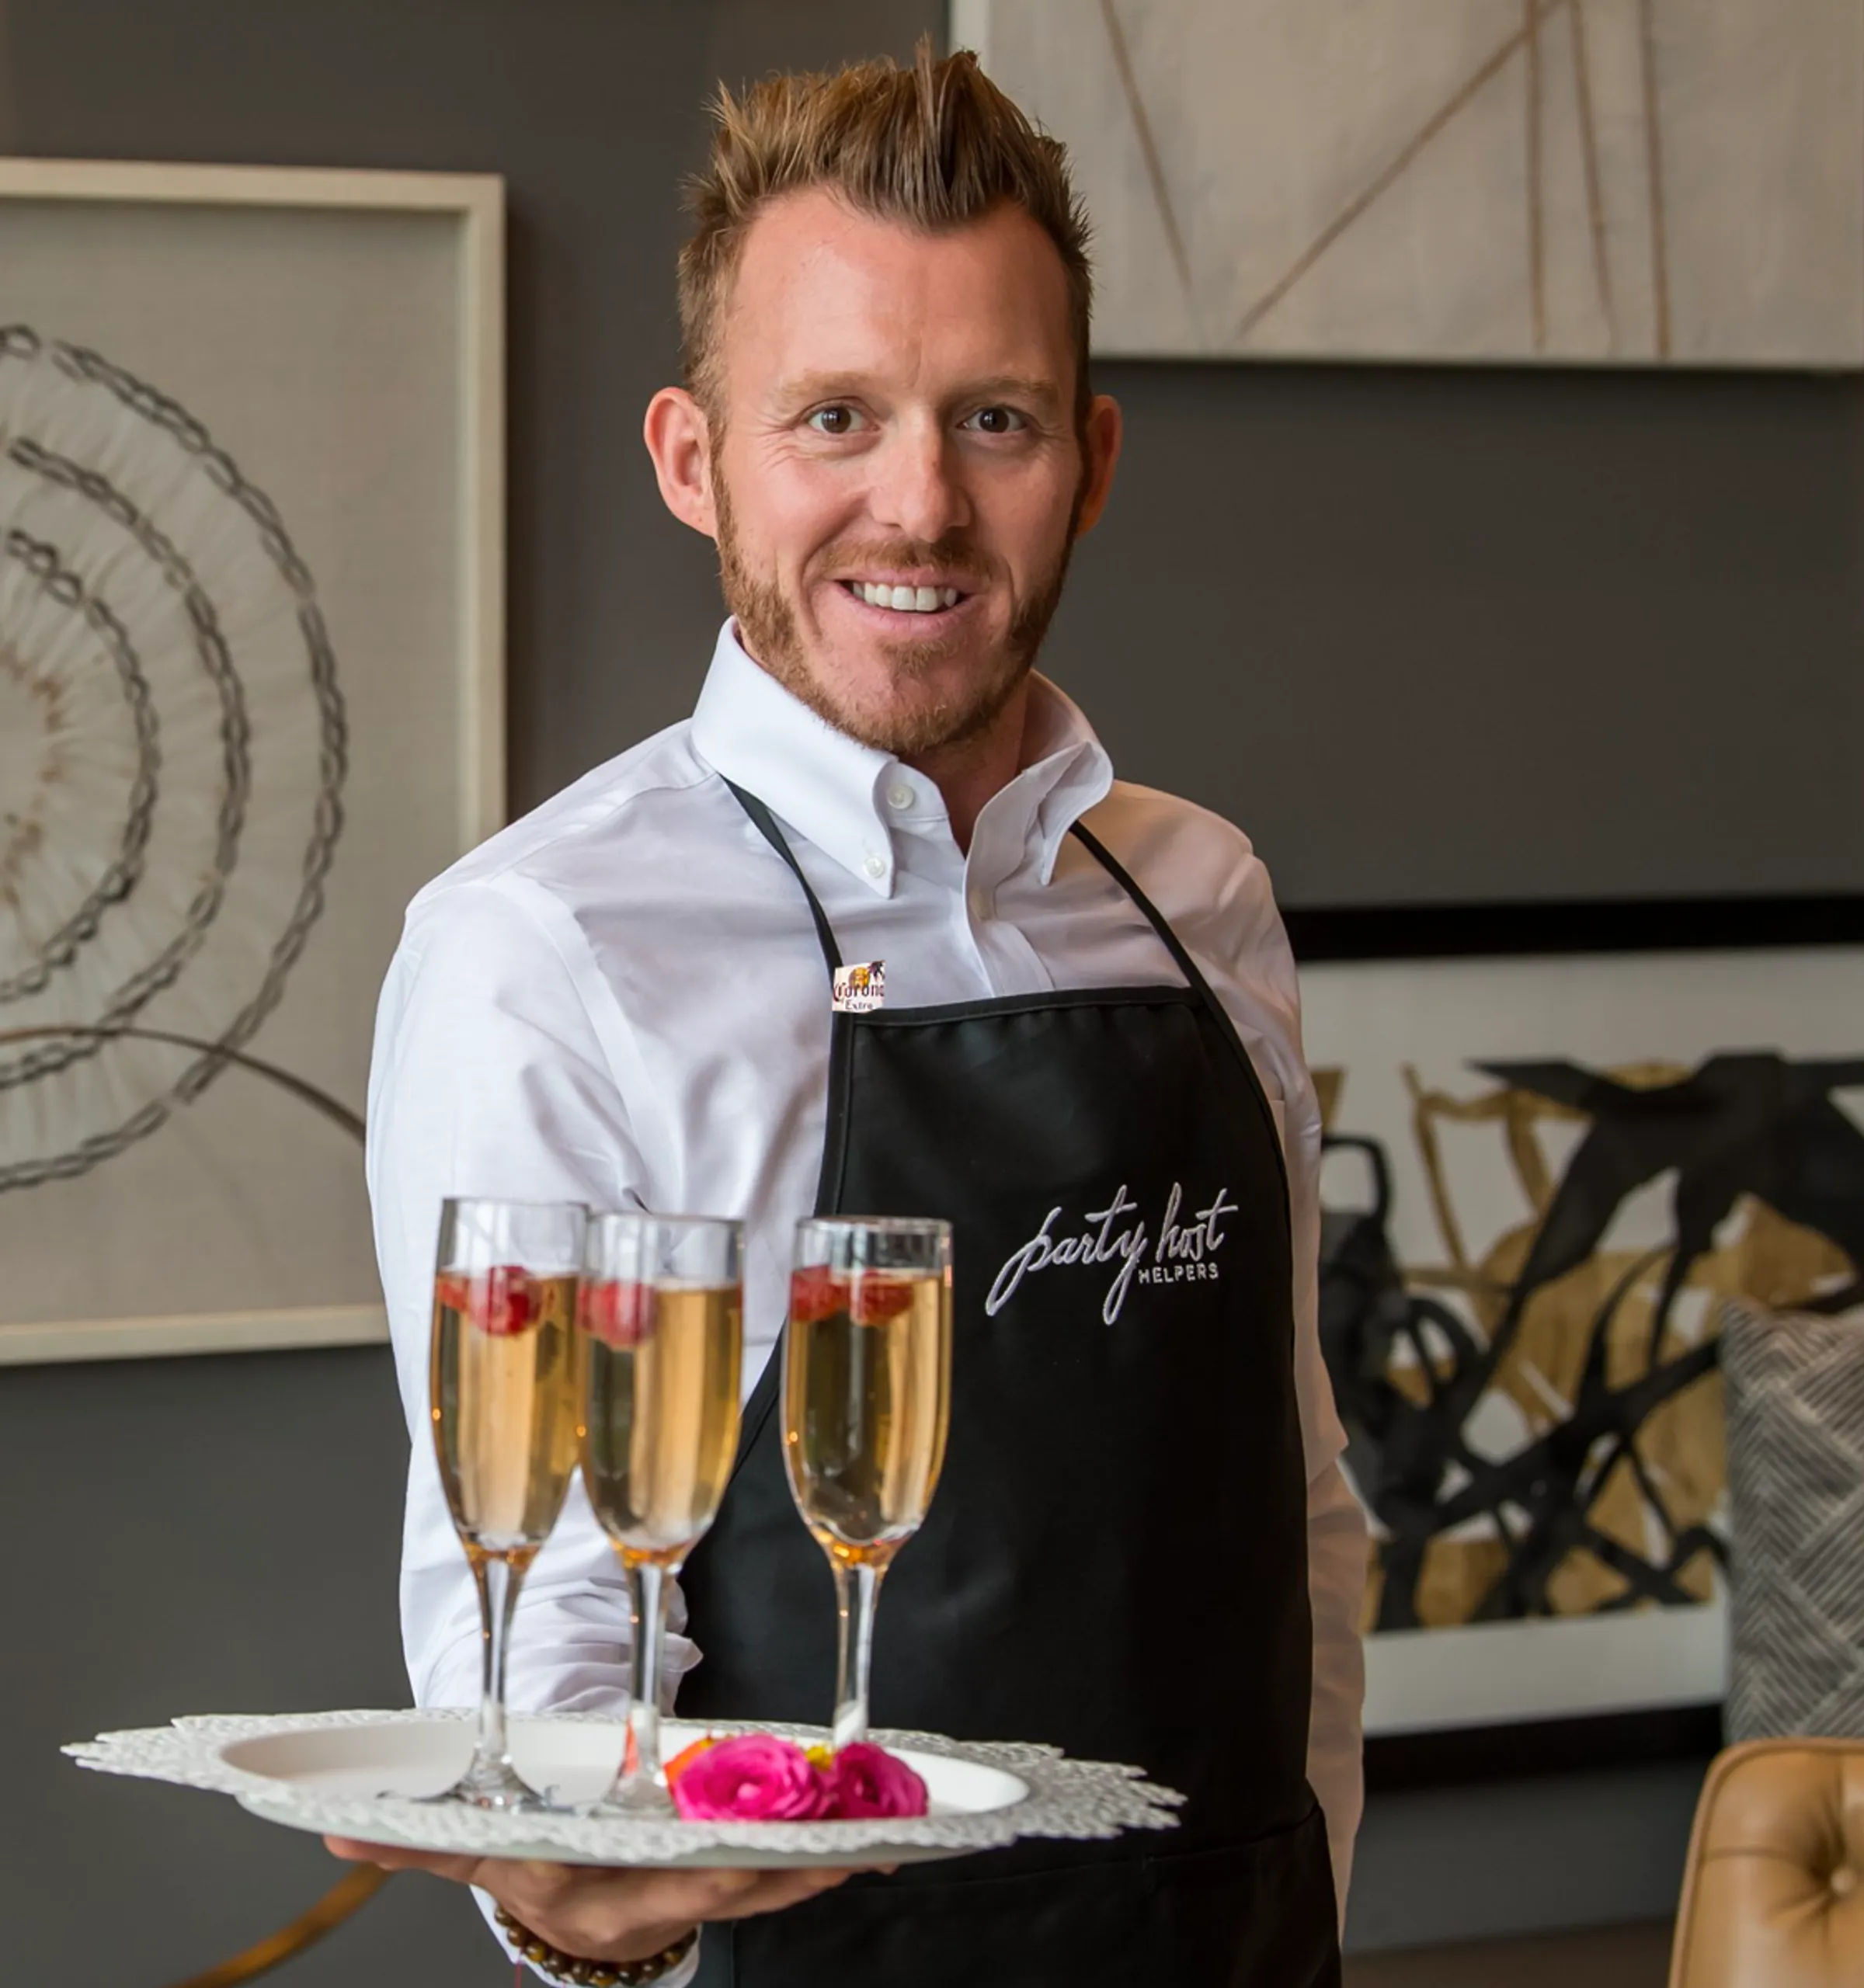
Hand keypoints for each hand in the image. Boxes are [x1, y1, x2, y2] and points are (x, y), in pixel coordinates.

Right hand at [325, 1837, 855, 1963]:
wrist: (560, 1898)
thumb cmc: (525, 1849)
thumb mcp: (471, 1843)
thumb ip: (415, 1833)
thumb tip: (329, 1820)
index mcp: (574, 1890)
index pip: (637, 1882)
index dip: (688, 1868)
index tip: (731, 1849)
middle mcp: (632, 1907)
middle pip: (711, 1888)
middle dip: (770, 1866)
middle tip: (821, 1833)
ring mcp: (679, 1905)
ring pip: (754, 1890)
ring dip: (810, 1868)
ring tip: (865, 1839)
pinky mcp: (716, 1892)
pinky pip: (774, 1885)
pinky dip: (818, 1869)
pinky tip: (867, 1847)